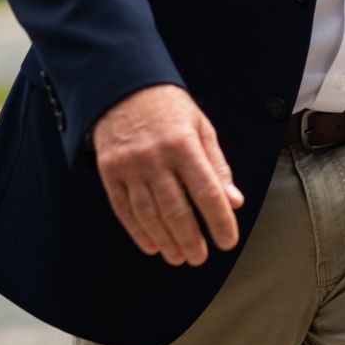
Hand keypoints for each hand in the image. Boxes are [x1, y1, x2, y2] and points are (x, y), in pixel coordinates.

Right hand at [90, 83, 243, 266]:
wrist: (123, 87)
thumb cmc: (169, 108)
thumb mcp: (200, 127)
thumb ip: (217, 166)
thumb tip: (234, 201)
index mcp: (184, 145)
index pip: (207, 192)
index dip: (220, 221)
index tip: (227, 242)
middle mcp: (156, 157)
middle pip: (176, 210)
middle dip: (191, 239)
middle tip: (200, 258)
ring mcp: (130, 166)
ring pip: (149, 215)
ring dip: (166, 241)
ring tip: (179, 257)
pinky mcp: (110, 171)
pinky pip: (124, 209)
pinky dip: (138, 232)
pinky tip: (152, 245)